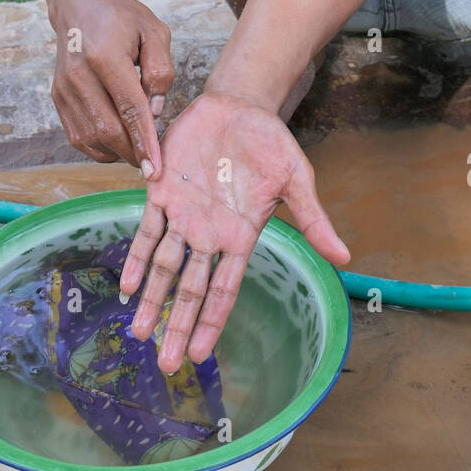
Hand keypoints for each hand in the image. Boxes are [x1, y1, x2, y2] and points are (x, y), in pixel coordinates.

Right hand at [51, 0, 173, 175]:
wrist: (78, 2)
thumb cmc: (121, 16)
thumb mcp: (154, 31)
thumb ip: (160, 70)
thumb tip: (156, 111)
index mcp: (105, 56)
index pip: (129, 108)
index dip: (144, 141)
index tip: (157, 168)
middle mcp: (79, 75)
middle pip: (107, 129)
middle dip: (132, 153)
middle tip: (153, 164)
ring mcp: (64, 87)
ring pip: (90, 138)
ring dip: (116, 153)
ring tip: (137, 151)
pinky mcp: (57, 96)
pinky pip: (77, 135)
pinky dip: (98, 147)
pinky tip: (117, 143)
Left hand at [119, 91, 349, 372]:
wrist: (240, 107)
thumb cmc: (271, 145)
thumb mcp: (297, 180)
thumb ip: (313, 220)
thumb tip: (345, 258)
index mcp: (240, 238)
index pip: (223, 290)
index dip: (210, 323)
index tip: (199, 354)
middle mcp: (208, 235)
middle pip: (190, 289)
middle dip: (177, 325)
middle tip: (164, 364)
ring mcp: (183, 216)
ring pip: (163, 266)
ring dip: (150, 299)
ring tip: (137, 332)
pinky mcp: (162, 192)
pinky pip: (146, 230)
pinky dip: (134, 256)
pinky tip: (125, 283)